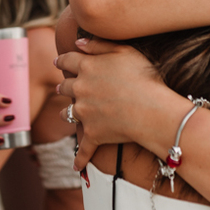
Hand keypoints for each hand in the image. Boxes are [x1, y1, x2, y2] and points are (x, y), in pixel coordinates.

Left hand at [55, 38, 166, 168]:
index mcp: (87, 66)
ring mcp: (84, 113)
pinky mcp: (93, 134)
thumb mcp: (124, 50)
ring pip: (68, 114)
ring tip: (68, 114)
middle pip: (64, 86)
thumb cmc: (144, 77)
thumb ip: (98, 44)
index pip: (68, 60)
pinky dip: (80, 158)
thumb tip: (78, 42)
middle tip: (62, 86)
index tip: (57, 61)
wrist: (152, 110)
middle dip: (63, 85)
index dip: (62, 60)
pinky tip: (77, 167)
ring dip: (67, 113)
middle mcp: (80, 89)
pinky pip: (83, 149)